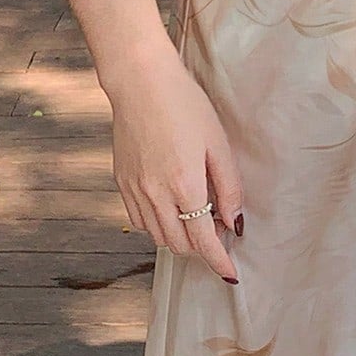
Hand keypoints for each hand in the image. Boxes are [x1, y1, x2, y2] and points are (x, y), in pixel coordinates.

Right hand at [104, 41, 243, 281]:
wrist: (140, 82)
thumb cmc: (184, 105)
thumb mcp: (218, 144)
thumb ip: (228, 187)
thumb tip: (233, 222)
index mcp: (184, 185)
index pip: (203, 240)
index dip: (218, 261)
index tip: (231, 274)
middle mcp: (155, 194)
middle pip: (179, 245)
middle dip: (201, 249)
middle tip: (218, 233)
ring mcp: (134, 190)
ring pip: (157, 236)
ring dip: (179, 239)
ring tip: (196, 219)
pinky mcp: (121, 182)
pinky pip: (138, 220)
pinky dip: (157, 225)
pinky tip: (170, 209)